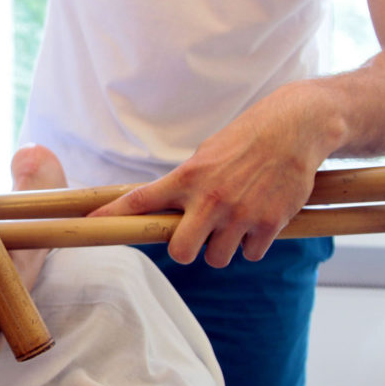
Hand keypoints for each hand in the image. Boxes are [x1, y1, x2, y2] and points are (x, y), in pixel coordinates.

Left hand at [90, 83, 345, 266]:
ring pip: (218, 258)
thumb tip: (169, 207)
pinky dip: (253, 245)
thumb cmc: (247, 138)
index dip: (112, 215)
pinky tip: (258, 223)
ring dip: (223, 248)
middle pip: (181, 252)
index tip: (90, 223)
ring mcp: (240, 214)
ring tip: (234, 224)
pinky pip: (251, 254)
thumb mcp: (207, 154)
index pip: (141, 200)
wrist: (294, 127)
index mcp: (188, 177)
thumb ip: (187, 182)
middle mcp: (210, 199)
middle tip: (196, 239)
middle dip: (186, 251)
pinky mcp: (269, 223)